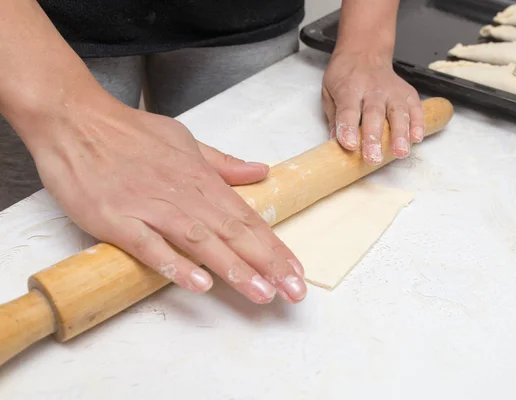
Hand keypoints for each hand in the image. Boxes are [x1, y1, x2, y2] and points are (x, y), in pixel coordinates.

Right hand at [22, 95, 306, 304]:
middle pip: (233, 233)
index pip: (247, 217)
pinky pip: (150, 246)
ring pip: (200, 241)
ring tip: (262, 292)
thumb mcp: (186, 140)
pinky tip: (199, 284)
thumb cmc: (130, 132)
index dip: (274, 246)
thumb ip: (223, 163)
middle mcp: (184, 194)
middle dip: (267, 264)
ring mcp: (150, 207)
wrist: (75, 120)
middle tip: (294, 291)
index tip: (296, 269)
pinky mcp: (117, 219)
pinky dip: (175, 264)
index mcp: (201, 178)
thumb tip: (261, 171)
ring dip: (233, 268)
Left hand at [322, 49, 423, 163]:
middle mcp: (372, 88)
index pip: (348, 110)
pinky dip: (418, 123)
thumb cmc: (345, 76)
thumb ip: (334, 118)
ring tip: (400, 152)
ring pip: (398, 112)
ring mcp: (392, 90)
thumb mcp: (329, 92)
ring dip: (400, 133)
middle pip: (374, 114)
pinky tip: (416, 138)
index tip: (349, 145)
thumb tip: (336, 143)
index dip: (348, 128)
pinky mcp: (407, 93)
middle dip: (374, 137)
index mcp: (349, 88)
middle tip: (373, 157)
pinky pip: (415, 108)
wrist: (364, 52)